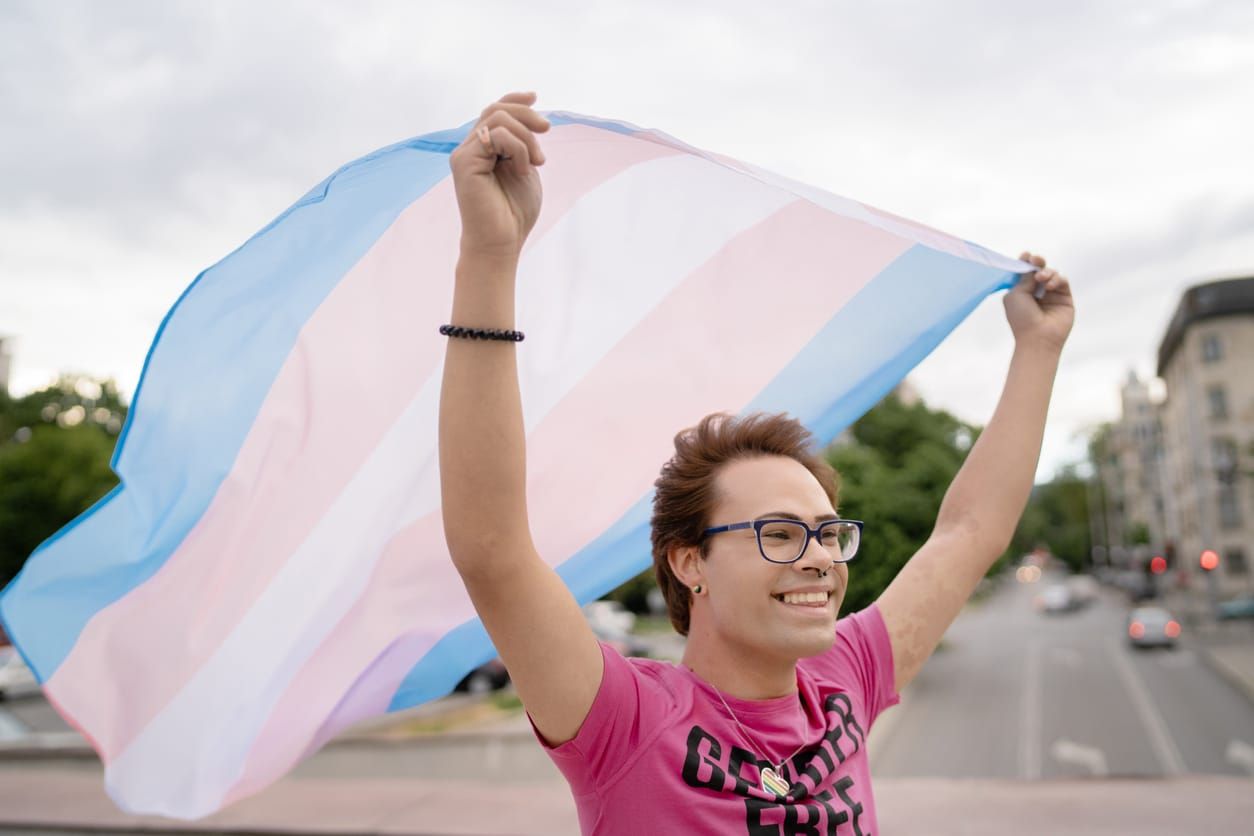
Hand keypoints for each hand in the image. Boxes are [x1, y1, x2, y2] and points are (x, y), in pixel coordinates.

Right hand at [450, 92, 549, 260]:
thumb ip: (523, 144)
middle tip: (547, 130)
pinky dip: (518, 148)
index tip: (534, 96)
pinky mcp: (463, 162)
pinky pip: (496, 136)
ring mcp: (464, 154)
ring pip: (498, 119)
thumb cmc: (515, 213)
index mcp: (484, 149)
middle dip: (526, 115)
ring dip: (526, 137)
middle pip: (496, 110)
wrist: (502, 242)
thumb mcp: (526, 168)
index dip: (514, 99)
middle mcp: (470, 148)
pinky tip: (523, 170)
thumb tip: (532, 120)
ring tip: (538, 162)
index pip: (494, 111)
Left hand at [1004, 252, 1073, 351]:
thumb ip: (1024, 278)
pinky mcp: (1065, 298)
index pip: (1025, 273)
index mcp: (1021, 292)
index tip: (1025, 256)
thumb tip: (1033, 268)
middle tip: (1035, 260)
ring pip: (1052, 274)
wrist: (1037, 337)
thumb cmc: (1022, 318)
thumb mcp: (1016, 295)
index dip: (1025, 263)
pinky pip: (1063, 281)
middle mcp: (1036, 292)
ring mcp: (1051, 295)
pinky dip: (1057, 279)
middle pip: (1039, 270)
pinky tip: (1050, 286)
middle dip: (1037, 262)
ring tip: (1041, 279)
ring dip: (1046, 272)